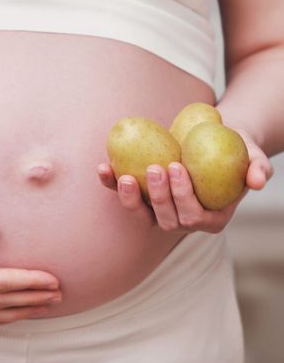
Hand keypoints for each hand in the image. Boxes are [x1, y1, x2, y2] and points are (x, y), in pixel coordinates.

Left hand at [96, 129, 272, 233]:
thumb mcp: (253, 156)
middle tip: (154, 168)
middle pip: (166, 220)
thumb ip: (258, 168)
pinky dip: (112, 184)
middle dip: (158, 197)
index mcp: (210, 219)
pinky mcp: (142, 197)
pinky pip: (126, 195)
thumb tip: (259, 180)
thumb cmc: (235, 150)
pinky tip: (103, 168)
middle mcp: (183, 221)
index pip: (195, 216)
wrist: (212, 141)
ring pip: (142, 215)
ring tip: (124, 176)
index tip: (176, 167)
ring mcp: (160, 211)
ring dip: (129, 199)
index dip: (183, 196)